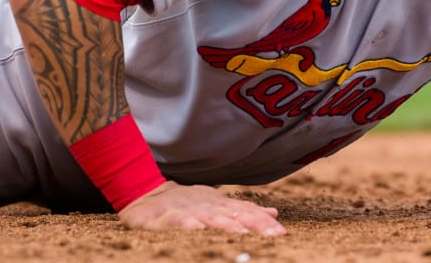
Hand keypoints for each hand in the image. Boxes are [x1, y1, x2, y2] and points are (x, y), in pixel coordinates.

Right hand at [118, 181, 285, 235]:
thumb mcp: (218, 204)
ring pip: (211, 218)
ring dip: (227, 226)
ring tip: (244, 234)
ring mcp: (188, 211)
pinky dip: (190, 226)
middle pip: (235, 215)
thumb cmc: (188, 203)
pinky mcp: (167, 217)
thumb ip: (245, 210)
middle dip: (255, 224)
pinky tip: (200, 230)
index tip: (282, 232)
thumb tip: (273, 213)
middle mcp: (209, 206)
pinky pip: (179, 222)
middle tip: (273, 235)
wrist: (149, 195)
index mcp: (221, 205)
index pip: (248, 213)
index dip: (265, 222)